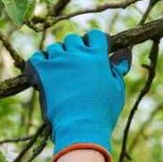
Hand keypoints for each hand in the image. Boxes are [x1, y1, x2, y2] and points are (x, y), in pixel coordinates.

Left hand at [25, 30, 130, 161]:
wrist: (81, 126)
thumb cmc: (103, 111)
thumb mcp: (117, 89)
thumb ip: (118, 68)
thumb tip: (125, 51)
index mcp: (97, 56)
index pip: (95, 35)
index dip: (93, 42)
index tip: (93, 51)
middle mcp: (78, 54)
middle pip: (73, 39)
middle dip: (74, 49)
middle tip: (76, 65)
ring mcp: (59, 61)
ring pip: (55, 47)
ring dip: (57, 56)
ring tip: (61, 72)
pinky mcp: (43, 71)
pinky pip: (36, 57)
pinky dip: (39, 63)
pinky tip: (44, 73)